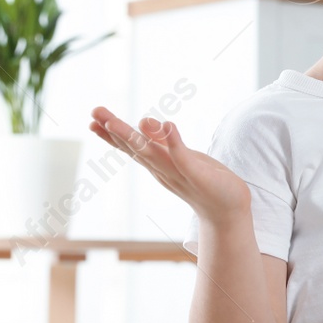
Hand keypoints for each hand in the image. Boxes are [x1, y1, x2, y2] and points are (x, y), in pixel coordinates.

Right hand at [88, 106, 250, 223]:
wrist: (229, 209)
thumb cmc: (204, 180)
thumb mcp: (181, 156)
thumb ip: (163, 141)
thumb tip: (143, 121)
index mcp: (158, 164)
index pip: (132, 146)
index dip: (112, 133)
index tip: (93, 118)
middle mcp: (163, 170)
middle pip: (136, 148)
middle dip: (116, 131)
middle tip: (95, 113)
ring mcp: (180, 174)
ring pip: (153, 153)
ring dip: (135, 136)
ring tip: (115, 121)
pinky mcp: (199, 177)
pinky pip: (185, 159)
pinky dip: (176, 144)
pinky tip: (169, 125)